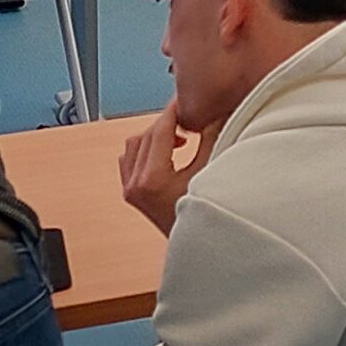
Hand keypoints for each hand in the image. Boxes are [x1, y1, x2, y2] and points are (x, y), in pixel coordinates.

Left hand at [119, 102, 211, 235]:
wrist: (193, 247)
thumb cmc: (204, 215)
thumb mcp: (212, 171)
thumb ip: (212, 138)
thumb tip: (216, 112)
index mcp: (152, 178)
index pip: (160, 129)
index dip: (176, 110)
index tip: (188, 98)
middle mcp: (134, 183)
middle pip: (147, 134)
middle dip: (169, 120)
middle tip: (190, 113)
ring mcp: (129, 189)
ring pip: (134, 145)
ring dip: (156, 134)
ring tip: (181, 133)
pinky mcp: (130, 193)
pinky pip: (129, 159)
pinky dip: (146, 148)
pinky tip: (168, 150)